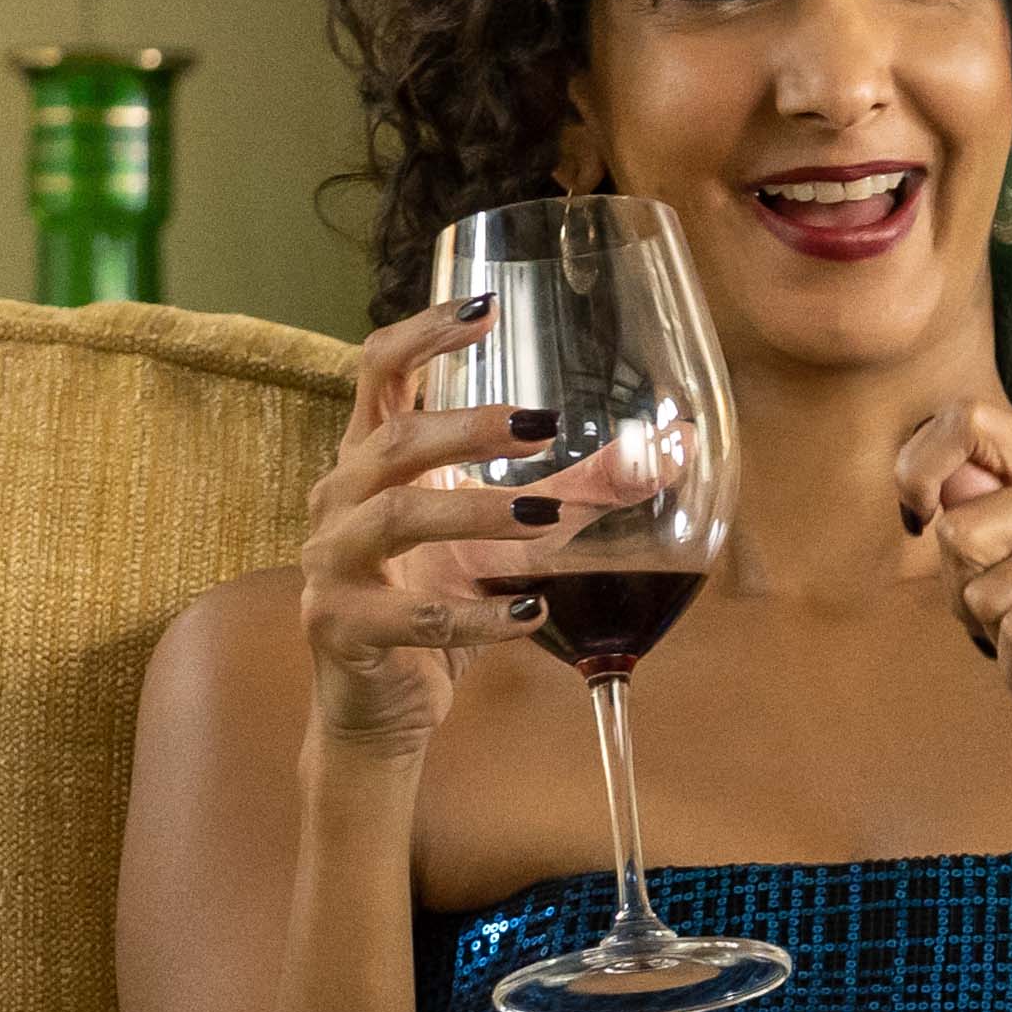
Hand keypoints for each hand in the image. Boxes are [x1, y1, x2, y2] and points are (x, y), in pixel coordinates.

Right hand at [294, 307, 672, 748]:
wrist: (385, 703)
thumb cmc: (441, 596)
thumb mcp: (518, 536)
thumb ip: (585, 490)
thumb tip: (678, 447)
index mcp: (371, 458)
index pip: (379, 371)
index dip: (423, 332)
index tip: (486, 308)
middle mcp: (340, 498)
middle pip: (394, 439)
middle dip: (468, 428)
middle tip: (542, 427)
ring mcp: (333, 563)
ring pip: (395, 518)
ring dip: (475, 513)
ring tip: (544, 521)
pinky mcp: (342, 626)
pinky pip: (413, 616)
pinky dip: (477, 615)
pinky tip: (529, 613)